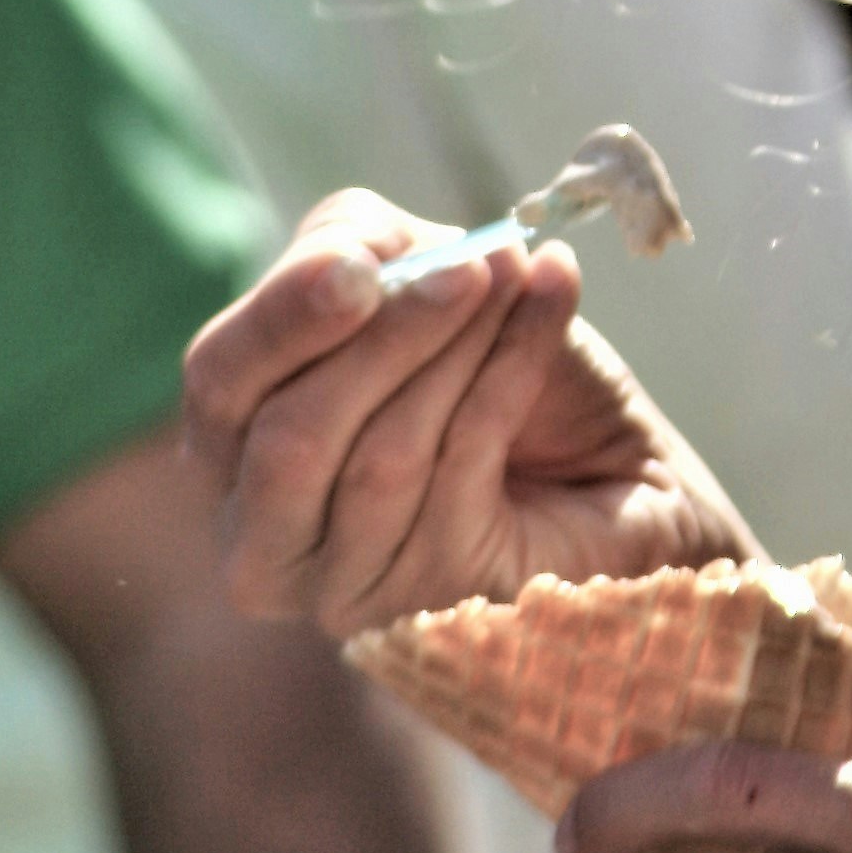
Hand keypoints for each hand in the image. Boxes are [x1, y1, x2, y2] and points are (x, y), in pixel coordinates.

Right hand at [182, 191, 759, 635]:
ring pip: (382, 456)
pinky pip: (464, 467)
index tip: (361, 262)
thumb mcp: (427, 292)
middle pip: (288, 437)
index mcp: (235, 458)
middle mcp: (270, 544)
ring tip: (519, 277)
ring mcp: (351, 590)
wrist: (633, 481)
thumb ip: (366, 254)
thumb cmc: (514, 384)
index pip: (218, 384)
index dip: (283, 317)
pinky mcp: (439, 600)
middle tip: (470, 266)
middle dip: (384, 337)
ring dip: (461, 347)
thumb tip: (355, 252)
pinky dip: (513, 366)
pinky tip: (551, 300)